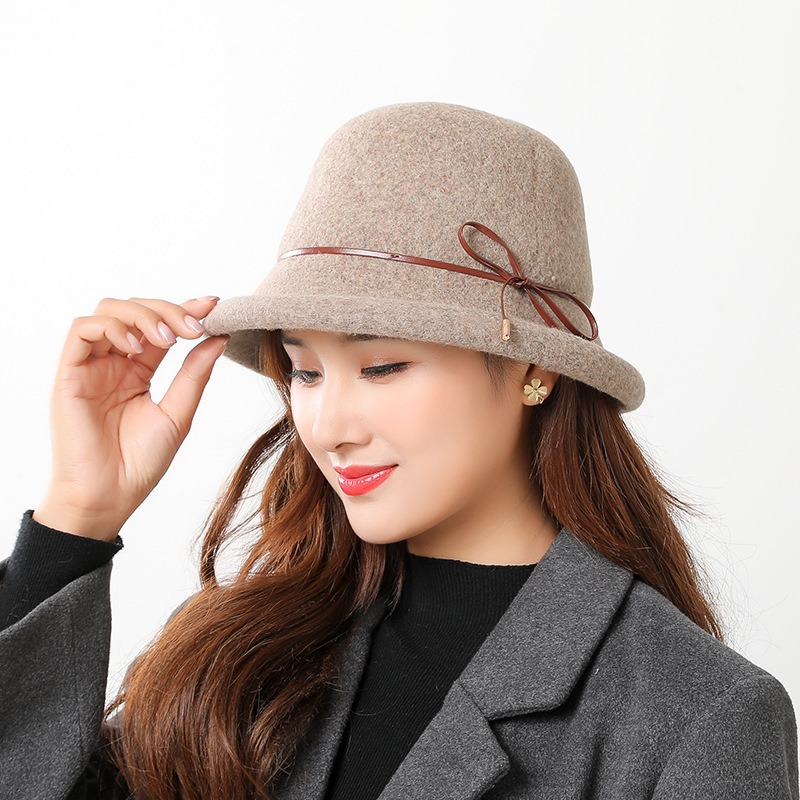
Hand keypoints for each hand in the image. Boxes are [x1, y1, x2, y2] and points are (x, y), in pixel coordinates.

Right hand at [34, 296, 229, 540]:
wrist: (109, 496)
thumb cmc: (141, 462)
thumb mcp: (179, 413)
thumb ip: (195, 373)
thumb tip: (219, 336)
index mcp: (139, 369)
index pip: (161, 326)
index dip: (186, 309)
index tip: (214, 306)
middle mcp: (113, 361)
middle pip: (136, 309)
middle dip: (168, 310)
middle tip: (194, 327)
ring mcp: (91, 365)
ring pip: (109, 310)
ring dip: (142, 315)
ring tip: (167, 339)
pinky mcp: (69, 373)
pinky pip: (82, 330)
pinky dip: (112, 327)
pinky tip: (137, 345)